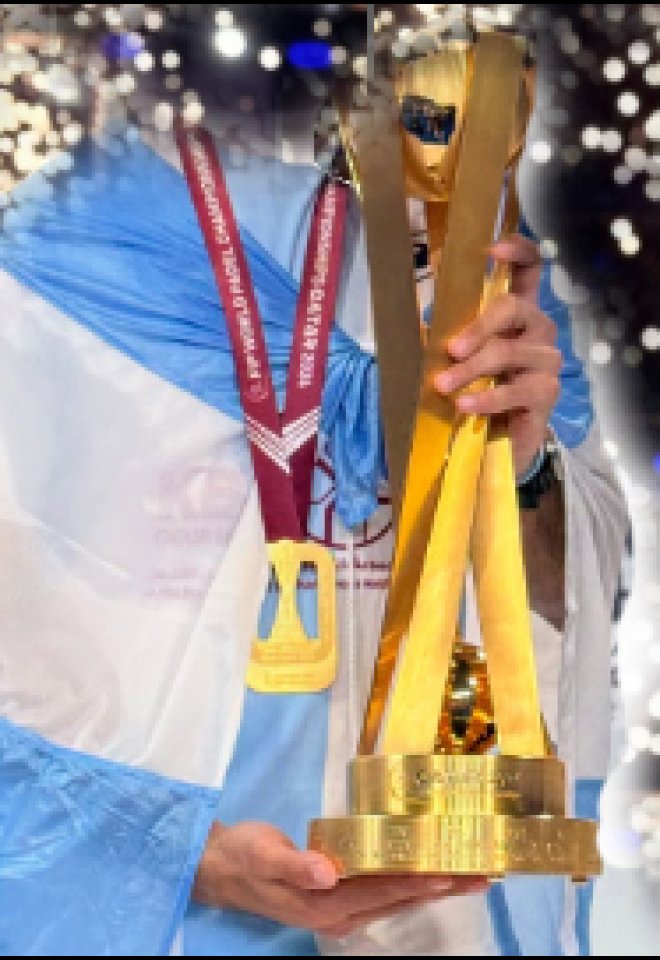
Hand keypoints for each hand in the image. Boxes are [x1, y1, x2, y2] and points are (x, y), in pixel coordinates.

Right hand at [193, 821, 487, 937]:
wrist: (226, 867)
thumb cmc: (246, 857)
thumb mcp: (265, 856)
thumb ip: (295, 865)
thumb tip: (327, 871)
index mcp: (326, 903)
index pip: (382, 891)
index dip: (418, 881)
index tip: (454, 871)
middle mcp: (341, 912)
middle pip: (400, 897)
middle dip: (442, 886)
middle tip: (482, 874)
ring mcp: (342, 907)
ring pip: (397, 896)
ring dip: (433, 885)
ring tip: (469, 874)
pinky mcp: (340, 896)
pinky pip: (384, 890)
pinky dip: (411, 880)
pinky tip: (427, 871)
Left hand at [434, 234, 560, 476]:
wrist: (495, 443)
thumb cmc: (475, 389)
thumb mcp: (457, 356)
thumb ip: (445, 330)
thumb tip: (411, 309)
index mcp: (517, 313)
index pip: (529, 269)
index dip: (517, 251)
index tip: (492, 248)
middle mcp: (538, 330)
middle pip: (514, 307)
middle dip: (477, 326)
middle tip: (450, 349)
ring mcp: (546, 361)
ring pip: (508, 352)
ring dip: (471, 369)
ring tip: (443, 386)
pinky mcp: (547, 394)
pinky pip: (516, 390)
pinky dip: (486, 398)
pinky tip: (464, 405)